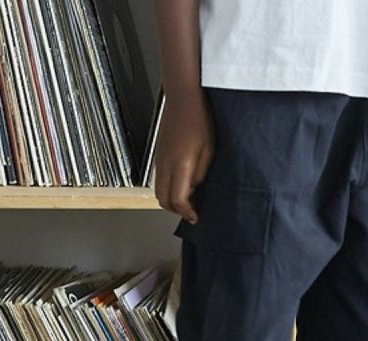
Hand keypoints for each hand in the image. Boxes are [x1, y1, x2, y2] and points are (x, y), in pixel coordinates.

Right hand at [155, 89, 214, 222]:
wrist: (183, 97)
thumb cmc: (199, 119)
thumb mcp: (209, 151)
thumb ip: (200, 174)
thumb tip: (195, 190)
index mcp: (179, 164)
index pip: (177, 200)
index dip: (187, 212)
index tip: (196, 217)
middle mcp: (165, 164)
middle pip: (163, 199)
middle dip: (177, 210)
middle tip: (192, 211)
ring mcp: (159, 158)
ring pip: (159, 190)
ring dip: (172, 199)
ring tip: (189, 198)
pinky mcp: (159, 153)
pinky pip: (160, 178)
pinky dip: (169, 187)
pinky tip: (183, 182)